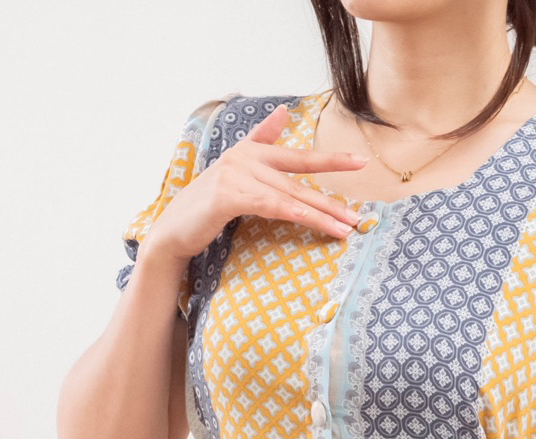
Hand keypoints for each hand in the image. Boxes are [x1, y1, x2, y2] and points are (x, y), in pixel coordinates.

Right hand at [141, 103, 367, 262]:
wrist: (174, 229)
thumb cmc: (208, 205)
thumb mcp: (236, 171)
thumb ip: (261, 140)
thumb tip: (282, 112)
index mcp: (251, 152)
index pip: (298, 156)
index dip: (330, 160)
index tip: (361, 161)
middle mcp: (246, 158)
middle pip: (299, 179)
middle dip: (332, 196)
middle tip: (360, 212)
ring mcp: (236, 175)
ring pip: (290, 196)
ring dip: (321, 214)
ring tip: (346, 227)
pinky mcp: (229, 195)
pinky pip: (272, 206)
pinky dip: (298, 215)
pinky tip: (318, 223)